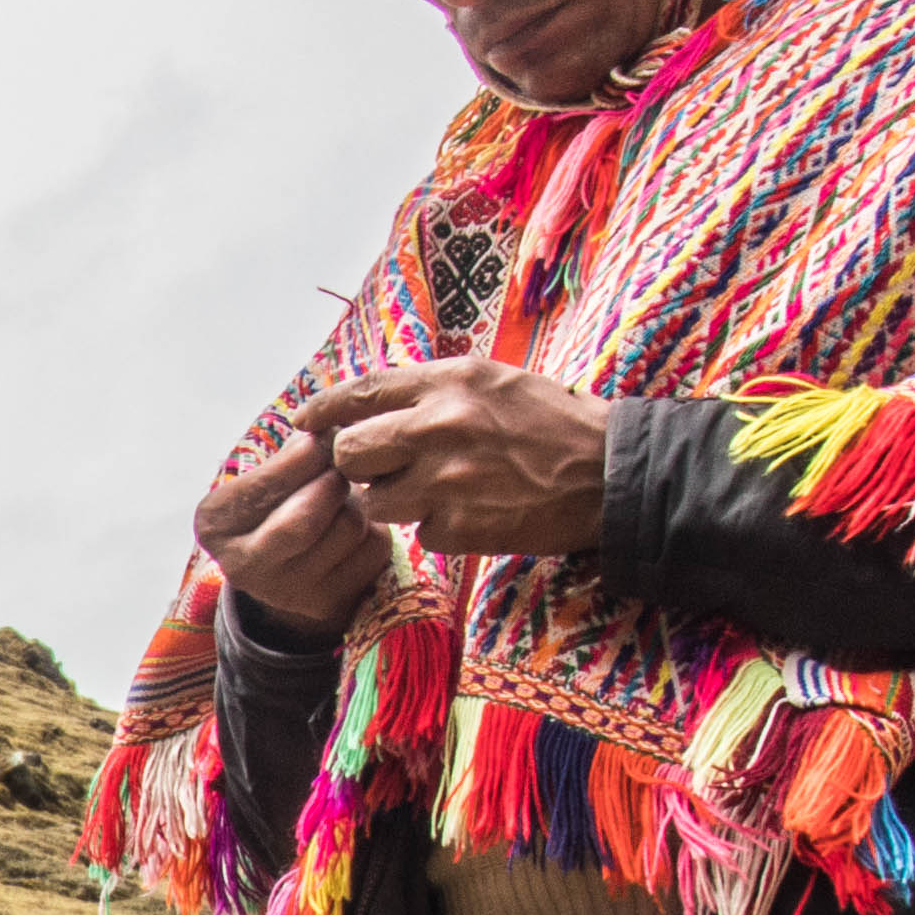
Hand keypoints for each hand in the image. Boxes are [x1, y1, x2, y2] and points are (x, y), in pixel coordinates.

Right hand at [194, 421, 388, 634]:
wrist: (287, 566)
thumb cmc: (277, 504)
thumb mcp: (267, 475)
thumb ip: (293, 450)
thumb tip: (334, 428)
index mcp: (214, 524)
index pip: (268, 484)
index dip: (307, 454)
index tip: (324, 437)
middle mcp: (241, 566)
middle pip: (307, 516)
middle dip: (334, 481)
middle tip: (341, 466)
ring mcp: (286, 592)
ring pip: (348, 527)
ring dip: (358, 502)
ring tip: (344, 500)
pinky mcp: (328, 603)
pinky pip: (373, 548)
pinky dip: (376, 528)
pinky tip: (356, 529)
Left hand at [302, 356, 608, 558]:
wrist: (610, 472)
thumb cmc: (554, 421)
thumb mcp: (494, 381)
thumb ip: (434, 390)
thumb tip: (374, 403)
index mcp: (448, 382)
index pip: (360, 393)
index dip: (324, 410)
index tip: (304, 421)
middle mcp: (438, 426)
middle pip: (350, 452)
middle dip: (357, 463)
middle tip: (382, 466)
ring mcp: (446, 479)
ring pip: (375, 500)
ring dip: (394, 500)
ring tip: (437, 489)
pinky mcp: (460, 526)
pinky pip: (420, 532)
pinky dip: (438, 528)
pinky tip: (473, 512)